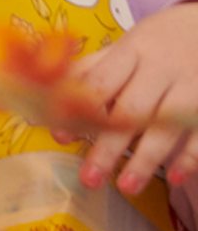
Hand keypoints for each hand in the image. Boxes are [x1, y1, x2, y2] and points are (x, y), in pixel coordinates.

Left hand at [57, 3, 197, 194]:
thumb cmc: (155, 42)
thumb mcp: (122, 48)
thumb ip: (88, 73)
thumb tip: (47, 103)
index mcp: (130, 51)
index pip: (100, 84)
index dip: (77, 111)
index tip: (59, 137)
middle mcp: (159, 69)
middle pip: (130, 111)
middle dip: (108, 147)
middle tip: (89, 179)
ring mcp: (190, 86)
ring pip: (166, 126)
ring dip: (145, 159)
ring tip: (126, 187)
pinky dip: (190, 157)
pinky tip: (177, 179)